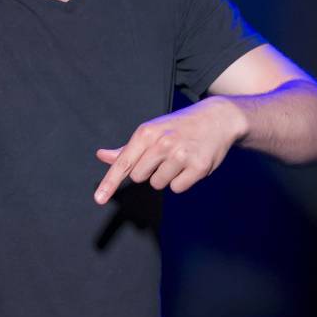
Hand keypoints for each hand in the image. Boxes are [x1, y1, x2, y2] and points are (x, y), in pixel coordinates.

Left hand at [93, 97, 247, 203]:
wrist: (217, 118)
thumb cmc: (178, 127)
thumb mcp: (151, 132)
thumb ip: (126, 149)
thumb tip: (102, 156)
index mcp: (146, 133)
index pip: (124, 163)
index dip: (109, 182)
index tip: (99, 198)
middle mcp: (162, 143)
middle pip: (139, 177)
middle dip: (149, 171)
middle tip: (164, 155)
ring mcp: (181, 155)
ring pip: (158, 184)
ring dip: (167, 176)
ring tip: (179, 157)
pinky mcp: (198, 167)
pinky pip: (177, 188)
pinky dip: (182, 180)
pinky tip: (190, 164)